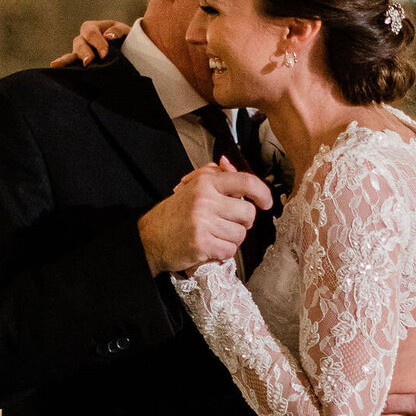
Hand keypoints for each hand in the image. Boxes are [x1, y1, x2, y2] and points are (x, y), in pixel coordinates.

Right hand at [50, 18, 130, 68]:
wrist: (128, 53)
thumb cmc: (125, 40)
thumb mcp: (125, 32)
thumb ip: (118, 31)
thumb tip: (108, 37)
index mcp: (93, 28)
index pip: (91, 33)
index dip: (97, 43)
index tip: (104, 55)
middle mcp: (83, 39)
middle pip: (80, 43)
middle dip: (85, 53)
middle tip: (89, 61)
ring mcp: (79, 52)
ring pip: (73, 54)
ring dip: (67, 60)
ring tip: (57, 64)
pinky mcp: (80, 64)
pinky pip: (70, 64)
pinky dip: (62, 65)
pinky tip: (53, 67)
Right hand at [139, 160, 272, 275]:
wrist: (149, 237)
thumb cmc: (175, 213)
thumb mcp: (192, 186)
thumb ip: (214, 174)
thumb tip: (230, 163)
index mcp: (206, 182)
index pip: (245, 182)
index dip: (262, 193)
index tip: (266, 202)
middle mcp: (205, 199)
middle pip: (248, 214)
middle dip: (243, 223)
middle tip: (227, 224)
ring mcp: (202, 222)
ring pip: (240, 235)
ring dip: (231, 239)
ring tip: (214, 236)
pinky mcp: (200, 243)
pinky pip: (229, 251)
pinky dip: (222, 253)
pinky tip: (209, 247)